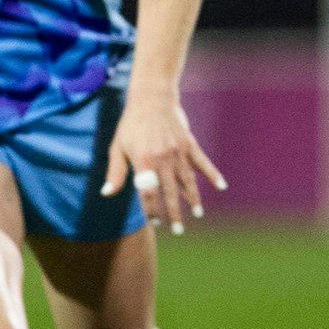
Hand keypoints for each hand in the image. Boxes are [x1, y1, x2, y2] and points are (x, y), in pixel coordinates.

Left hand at [99, 89, 226, 235]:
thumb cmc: (131, 124)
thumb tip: (107, 193)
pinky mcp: (189, 144)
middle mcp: (163, 159)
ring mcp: (178, 152)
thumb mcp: (117, 147)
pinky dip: (212, 174)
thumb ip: (116, 172)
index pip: (148, 193)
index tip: (154, 222)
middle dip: (174, 213)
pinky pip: (202, 163)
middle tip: (178, 230)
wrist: (152, 98)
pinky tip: (221, 186)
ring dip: (193, 199)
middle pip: (170, 192)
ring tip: (198, 214)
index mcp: (144, 161)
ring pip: (188, 181)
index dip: (151, 209)